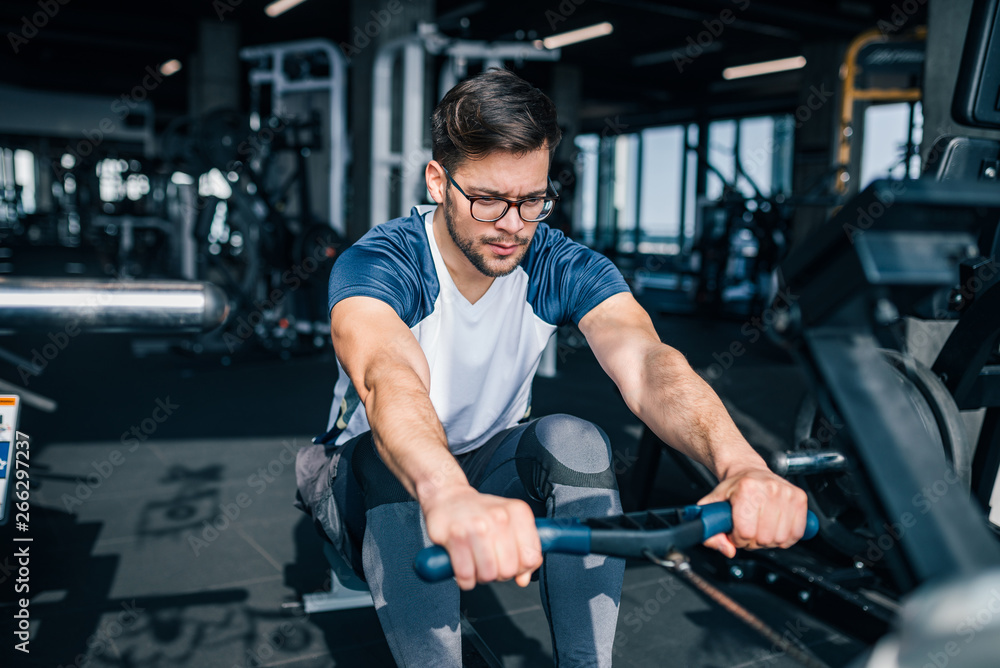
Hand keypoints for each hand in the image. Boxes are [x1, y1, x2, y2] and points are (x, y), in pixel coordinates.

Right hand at [421, 487, 542, 590]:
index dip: (521, 568)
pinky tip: (464, 568)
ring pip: (488, 574)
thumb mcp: (509, 523)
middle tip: (491, 564)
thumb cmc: (479, 512)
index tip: (511, 563)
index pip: (531, 557)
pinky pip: (466, 574)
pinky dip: (465, 579)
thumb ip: (523, 550)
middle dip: (499, 574)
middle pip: (509, 569)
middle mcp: (500, 517)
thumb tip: (524, 579)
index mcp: (518, 512)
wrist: (448, 497)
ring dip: (481, 576)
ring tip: (477, 564)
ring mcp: (477, 526)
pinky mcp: (455, 536)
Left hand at [697, 466, 808, 557]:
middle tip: (748, 531)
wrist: (749, 470)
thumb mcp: (712, 504)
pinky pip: (796, 533)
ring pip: (780, 538)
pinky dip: (785, 538)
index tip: (735, 533)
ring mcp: (787, 493)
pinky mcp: (800, 498)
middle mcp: (769, 488)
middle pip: (763, 537)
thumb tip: (728, 550)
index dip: (737, 539)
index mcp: (746, 488)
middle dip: (752, 541)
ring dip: (768, 541)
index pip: (745, 531)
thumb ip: (711, 530)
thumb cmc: (734, 488)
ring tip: (760, 529)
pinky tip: (774, 529)